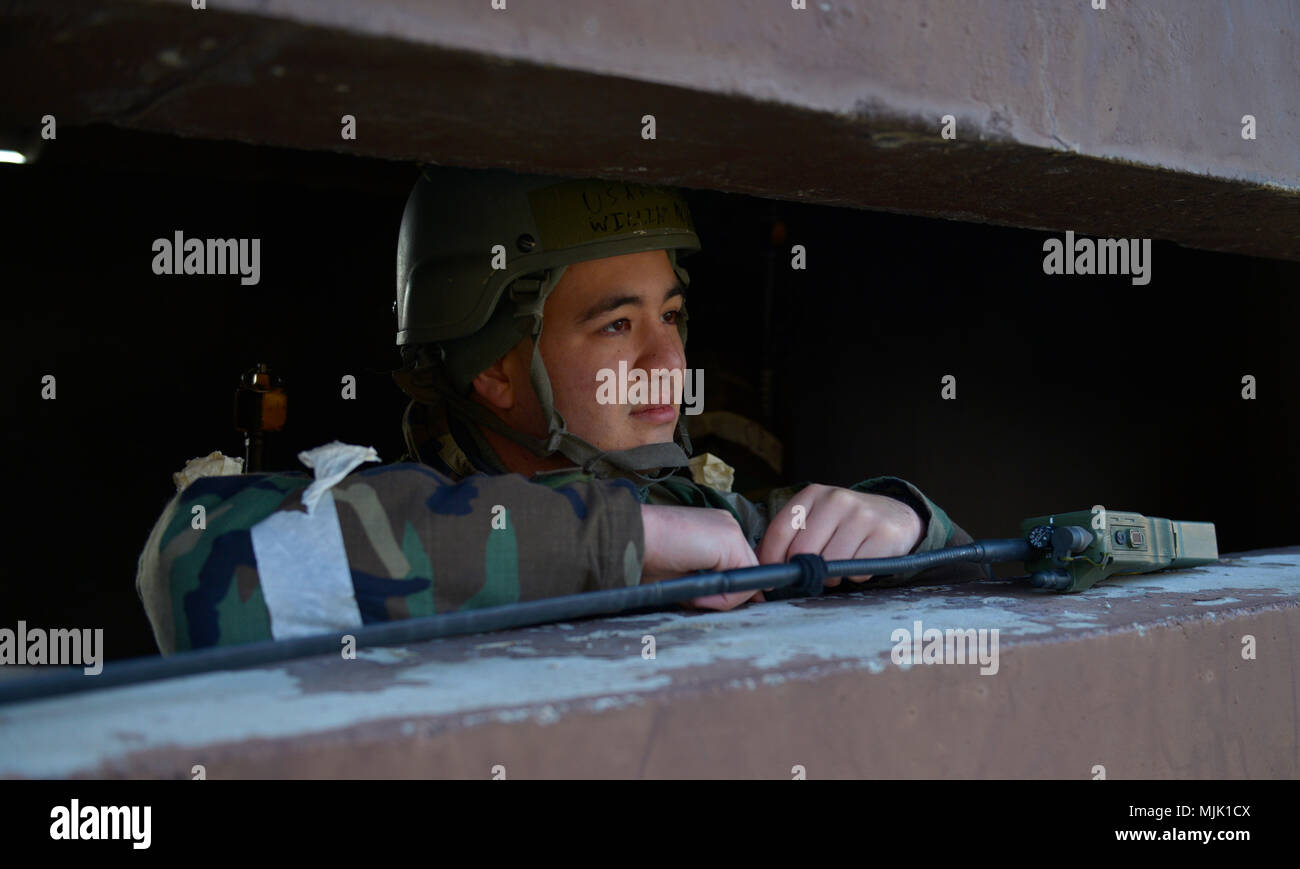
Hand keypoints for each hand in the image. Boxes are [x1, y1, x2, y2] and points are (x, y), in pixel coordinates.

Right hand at [639, 504, 764, 610]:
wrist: (628, 536)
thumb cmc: (645, 555)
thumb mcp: (682, 574)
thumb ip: (706, 584)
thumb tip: (724, 604)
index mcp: (714, 529)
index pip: (738, 563)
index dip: (732, 589)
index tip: (717, 606)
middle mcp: (727, 525)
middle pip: (746, 569)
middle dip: (729, 594)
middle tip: (697, 603)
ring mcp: (731, 530)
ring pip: (748, 576)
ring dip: (725, 597)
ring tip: (692, 599)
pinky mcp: (730, 540)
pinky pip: (743, 580)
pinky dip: (725, 597)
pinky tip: (697, 596)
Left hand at [757, 485, 922, 585]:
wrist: (897, 515)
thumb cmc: (847, 523)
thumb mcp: (817, 518)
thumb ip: (791, 535)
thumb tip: (761, 564)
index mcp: (813, 494)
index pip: (780, 530)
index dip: (771, 559)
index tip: (771, 578)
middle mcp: (837, 500)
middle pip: (802, 550)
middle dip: (805, 570)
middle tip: (815, 572)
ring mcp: (862, 515)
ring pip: (829, 563)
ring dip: (831, 576)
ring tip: (840, 565)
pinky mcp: (884, 534)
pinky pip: (856, 570)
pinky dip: (855, 576)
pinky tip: (860, 561)